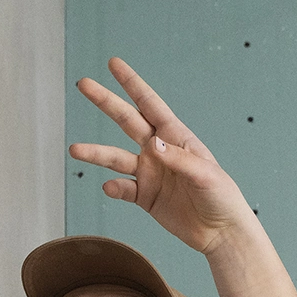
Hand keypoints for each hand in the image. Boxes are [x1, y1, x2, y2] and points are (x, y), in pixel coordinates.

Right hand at [69, 57, 257, 254]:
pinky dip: (114, 189)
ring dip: (96, 153)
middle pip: (127, 121)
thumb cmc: (221, 197)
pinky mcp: (145, 197)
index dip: (132, 84)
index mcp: (176, 137)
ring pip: (116, 158)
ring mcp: (149, 173)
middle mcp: (159, 151)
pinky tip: (110, 188)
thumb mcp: (206, 174)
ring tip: (75, 150)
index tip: (113, 64)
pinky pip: (123, 189)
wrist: (221, 232)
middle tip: (83, 84)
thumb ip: (179, 159)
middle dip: (105, 102)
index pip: (150, 105)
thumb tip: (152, 143)